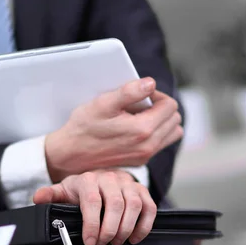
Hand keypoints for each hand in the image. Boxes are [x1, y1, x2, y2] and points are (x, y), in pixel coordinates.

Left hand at [33, 170, 156, 244]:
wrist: (100, 179)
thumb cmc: (80, 191)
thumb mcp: (63, 192)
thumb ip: (51, 196)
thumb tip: (38, 199)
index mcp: (88, 179)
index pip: (93, 201)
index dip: (92, 224)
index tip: (90, 243)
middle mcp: (110, 178)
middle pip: (116, 204)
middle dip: (110, 230)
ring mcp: (128, 183)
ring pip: (134, 205)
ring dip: (127, 228)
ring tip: (116, 242)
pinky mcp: (142, 190)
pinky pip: (149, 207)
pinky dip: (144, 225)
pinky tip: (134, 238)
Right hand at [45, 78, 182, 181]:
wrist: (71, 154)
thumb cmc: (84, 127)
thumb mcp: (103, 104)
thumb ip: (129, 92)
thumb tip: (151, 83)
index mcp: (142, 130)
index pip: (170, 106)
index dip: (157, 95)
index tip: (141, 94)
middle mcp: (148, 146)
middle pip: (174, 119)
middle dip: (162, 107)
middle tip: (141, 104)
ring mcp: (145, 156)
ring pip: (172, 133)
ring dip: (162, 120)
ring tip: (142, 115)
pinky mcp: (140, 161)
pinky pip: (161, 143)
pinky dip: (156, 132)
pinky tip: (136, 127)